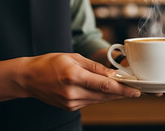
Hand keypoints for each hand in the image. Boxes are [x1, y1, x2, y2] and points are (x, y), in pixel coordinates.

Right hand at [16, 53, 140, 110]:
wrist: (28, 78)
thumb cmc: (49, 63)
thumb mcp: (74, 57)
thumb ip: (95, 67)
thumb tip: (113, 74)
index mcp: (74, 76)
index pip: (105, 86)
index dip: (123, 89)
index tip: (136, 91)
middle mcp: (73, 92)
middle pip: (104, 95)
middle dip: (122, 92)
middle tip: (135, 90)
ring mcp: (70, 102)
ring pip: (99, 100)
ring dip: (112, 95)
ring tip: (124, 89)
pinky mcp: (69, 107)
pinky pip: (90, 101)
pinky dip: (99, 96)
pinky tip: (105, 91)